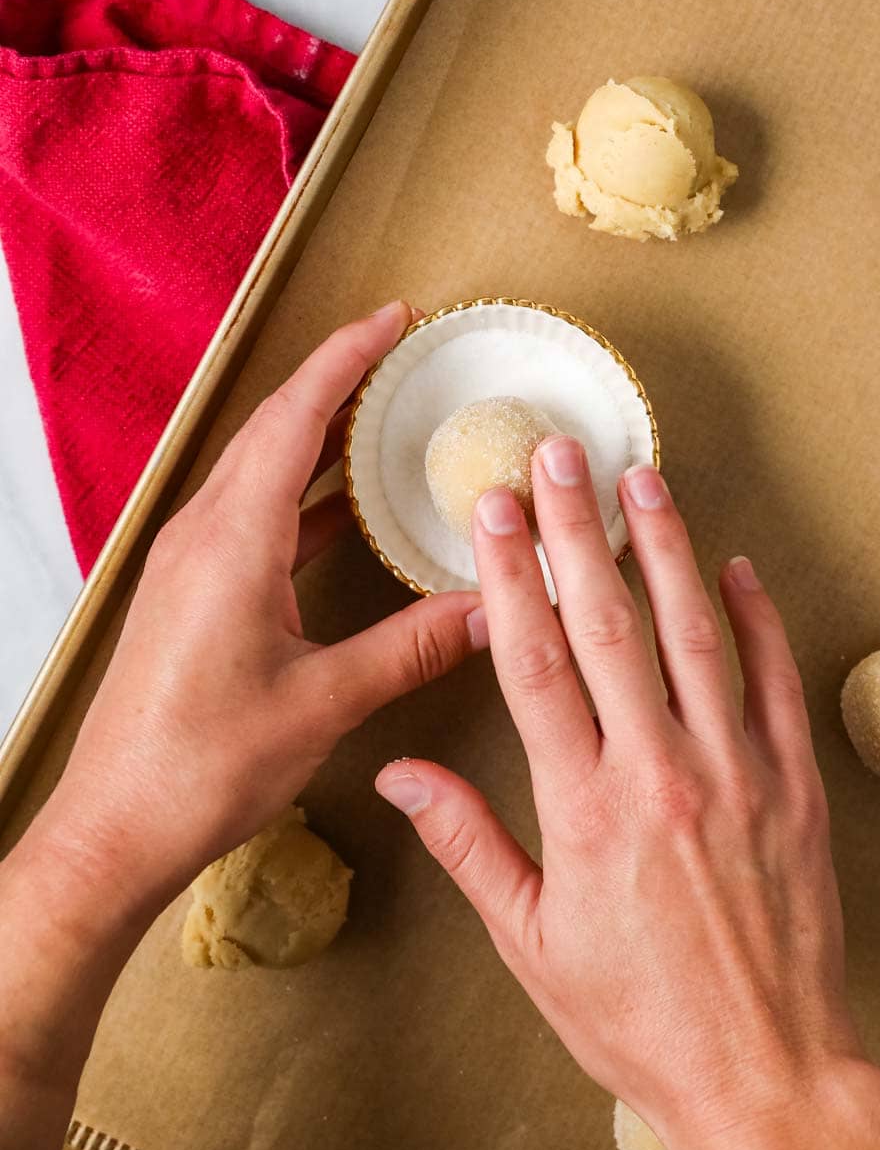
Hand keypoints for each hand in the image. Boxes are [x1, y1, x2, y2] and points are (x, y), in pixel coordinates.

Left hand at [0, 302, 487, 1149]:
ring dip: (316, 433)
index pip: (294, 417)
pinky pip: (251, 511)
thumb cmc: (203, 767)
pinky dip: (300, 490)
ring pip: (259, 467)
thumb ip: (413, 647)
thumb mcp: (325, 702)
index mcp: (233, 540)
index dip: (346, 359)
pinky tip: (341, 509)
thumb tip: (494, 609)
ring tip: (382, 416)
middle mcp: (204, 534)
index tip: (395, 320)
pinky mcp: (190, 592)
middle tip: (402, 355)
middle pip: (273, 427)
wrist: (115, 829)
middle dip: (337, 380)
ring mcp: (190, 561)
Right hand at [377, 441, 879, 1149]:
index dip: (512, 576)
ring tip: (644, 478)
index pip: (535, 663)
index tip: (494, 510)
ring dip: (667, 547)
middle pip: (611, 625)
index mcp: (585, 809)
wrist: (764, 1073)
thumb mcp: (530, 943)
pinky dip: (758, 619)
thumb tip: (401, 774)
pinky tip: (738, 567)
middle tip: (562, 456)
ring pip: (697, 633)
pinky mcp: (796, 785)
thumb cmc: (638, 1017)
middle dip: (579, 530)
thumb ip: (468, 843)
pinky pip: (778, 682)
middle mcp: (661, 773)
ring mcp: (737, 772)